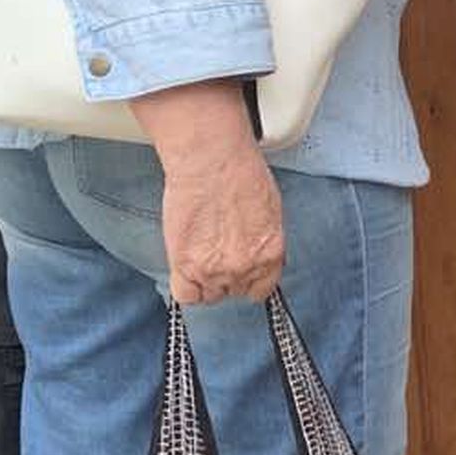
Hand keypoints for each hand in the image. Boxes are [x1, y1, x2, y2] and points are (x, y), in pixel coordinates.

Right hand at [134, 81, 285, 305]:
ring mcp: (215, 269)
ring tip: (199, 252)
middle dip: (226, 275)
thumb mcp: (270, 210)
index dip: (248, 280)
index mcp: (271, 253)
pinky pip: (185, 296)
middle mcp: (245, 267)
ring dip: (204, 278)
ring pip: (209, 294)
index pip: (262, 289)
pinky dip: (184, 286)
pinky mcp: (186, 265)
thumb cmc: (240, 171)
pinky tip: (185, 267)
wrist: (211, 159)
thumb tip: (256, 250)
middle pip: (233, 290)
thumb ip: (264, 240)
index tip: (240, 273)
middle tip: (216, 252)